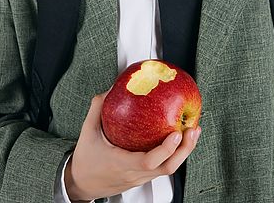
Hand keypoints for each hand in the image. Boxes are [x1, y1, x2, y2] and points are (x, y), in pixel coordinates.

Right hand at [64, 92, 200, 200]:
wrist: (81, 184)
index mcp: (121, 163)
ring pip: (168, 169)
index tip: (176, 132)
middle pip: (167, 168)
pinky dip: (175, 153)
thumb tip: (110, 89)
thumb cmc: (85, 161)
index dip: (166, 148)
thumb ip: (98, 108)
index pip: (148, 161)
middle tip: (192, 129)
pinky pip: (163, 166)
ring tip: (193, 131)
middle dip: (185, 149)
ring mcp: (141, 178)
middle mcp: (134, 173)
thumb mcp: (87, 132)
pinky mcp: (144, 177)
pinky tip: (181, 138)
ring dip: (184, 151)